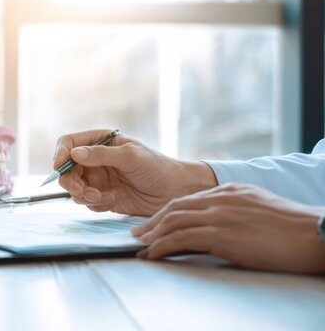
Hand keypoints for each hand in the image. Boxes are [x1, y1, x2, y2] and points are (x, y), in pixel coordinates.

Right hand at [53, 129, 217, 215]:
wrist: (175, 192)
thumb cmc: (157, 167)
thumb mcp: (130, 157)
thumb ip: (101, 155)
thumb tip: (74, 154)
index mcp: (99, 142)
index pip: (68, 143)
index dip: (60, 154)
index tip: (60, 166)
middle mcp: (94, 159)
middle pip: (66, 169)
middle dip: (71, 182)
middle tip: (84, 192)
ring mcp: (96, 179)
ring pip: (73, 188)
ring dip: (84, 195)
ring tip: (103, 197)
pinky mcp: (101, 197)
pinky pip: (86, 202)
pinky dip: (95, 204)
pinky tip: (113, 200)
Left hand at [132, 183, 324, 272]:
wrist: (314, 234)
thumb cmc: (292, 228)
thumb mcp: (259, 208)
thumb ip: (235, 210)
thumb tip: (219, 225)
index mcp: (231, 190)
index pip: (188, 199)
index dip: (167, 211)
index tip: (153, 221)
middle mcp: (221, 199)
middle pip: (175, 208)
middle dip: (152, 221)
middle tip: (137, 233)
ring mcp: (220, 215)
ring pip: (174, 221)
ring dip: (152, 235)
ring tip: (141, 246)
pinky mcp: (221, 234)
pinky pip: (181, 238)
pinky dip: (162, 246)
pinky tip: (153, 254)